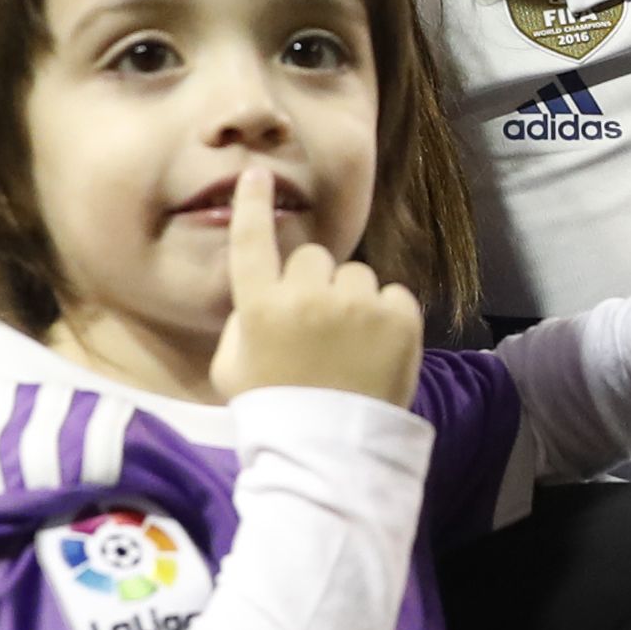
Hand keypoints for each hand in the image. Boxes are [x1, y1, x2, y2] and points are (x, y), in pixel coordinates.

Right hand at [207, 162, 422, 403]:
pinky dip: (388, 318)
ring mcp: (356, 306)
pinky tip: (375, 350)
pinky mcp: (399, 320)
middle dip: (315, 283)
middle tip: (317, 325)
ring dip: (353, 300)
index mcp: (260, 307)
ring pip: (356, 275)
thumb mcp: (231, 367)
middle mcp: (307, 297)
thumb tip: (264, 294)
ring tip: (350, 345)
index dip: (254, 205)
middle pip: (313, 258)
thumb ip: (240, 321)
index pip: (252, 242)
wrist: (329, 453)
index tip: (258, 176)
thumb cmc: (273, 410)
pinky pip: (393, 296)